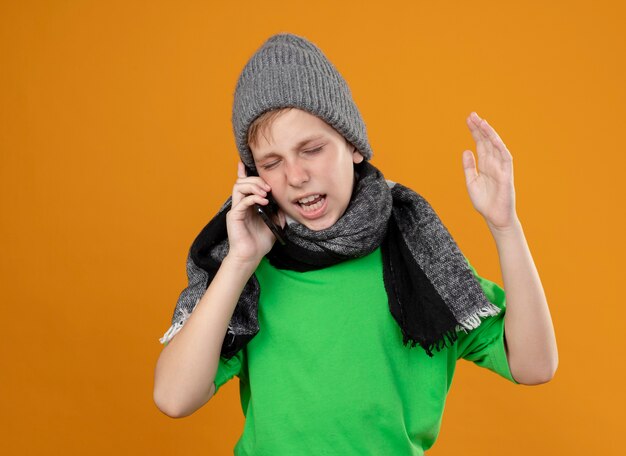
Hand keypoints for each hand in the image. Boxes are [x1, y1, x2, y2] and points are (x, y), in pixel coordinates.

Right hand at [225, 161, 285, 265]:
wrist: (251, 256)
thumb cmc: (259, 242)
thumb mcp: (273, 224)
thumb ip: (276, 213)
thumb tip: (283, 204)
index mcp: (247, 205)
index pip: (244, 184)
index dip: (243, 172)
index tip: (244, 162)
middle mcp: (240, 205)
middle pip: (242, 182)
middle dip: (256, 180)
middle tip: (268, 187)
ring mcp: (236, 210)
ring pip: (239, 187)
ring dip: (253, 186)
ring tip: (265, 192)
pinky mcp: (234, 216)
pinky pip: (241, 201)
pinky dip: (253, 198)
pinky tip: (263, 201)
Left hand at [462, 112, 518, 231]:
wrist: (494, 217)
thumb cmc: (484, 202)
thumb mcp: (471, 182)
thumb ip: (469, 167)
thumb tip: (466, 150)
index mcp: (485, 165)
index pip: (480, 144)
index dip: (475, 132)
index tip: (468, 120)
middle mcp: (493, 163)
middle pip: (486, 142)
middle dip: (480, 128)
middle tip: (472, 115)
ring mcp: (501, 168)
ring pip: (496, 146)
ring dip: (489, 134)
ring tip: (482, 122)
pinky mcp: (507, 175)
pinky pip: (505, 158)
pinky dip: (499, 147)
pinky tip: (493, 138)